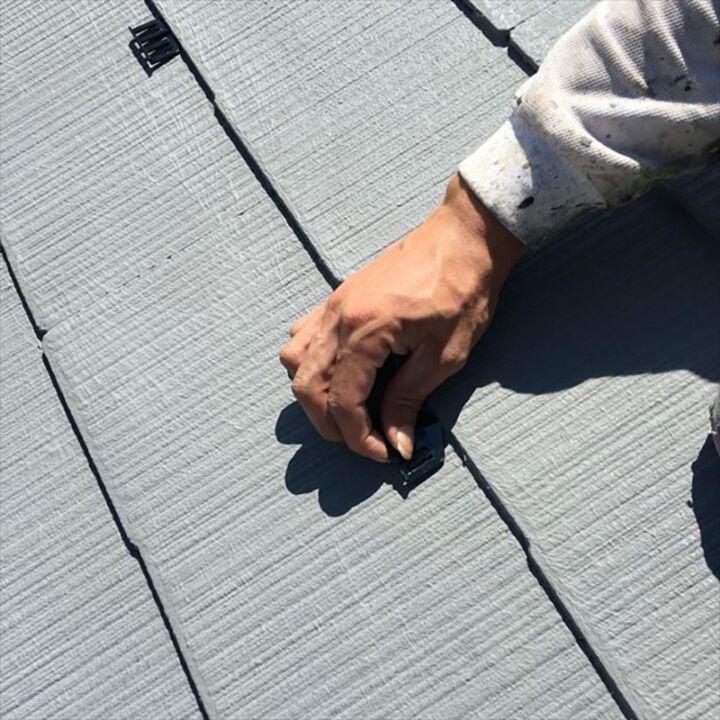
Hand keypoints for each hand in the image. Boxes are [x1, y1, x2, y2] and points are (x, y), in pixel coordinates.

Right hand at [280, 173, 524, 461]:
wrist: (464, 236)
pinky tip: (338, 372)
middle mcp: (338, 318)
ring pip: (294, 361)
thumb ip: (410, 398)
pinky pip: (302, 336)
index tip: (384, 453)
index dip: (358, 437)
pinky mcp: (337, 297)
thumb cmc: (464, 291)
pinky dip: (309, 363)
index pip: (343, 401)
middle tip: (361, 440)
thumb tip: (396, 442)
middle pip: (307, 387)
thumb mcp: (445, 354)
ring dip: (313, 395)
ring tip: (345, 409)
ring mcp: (332, 305)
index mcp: (365, 331)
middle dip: (329, 424)